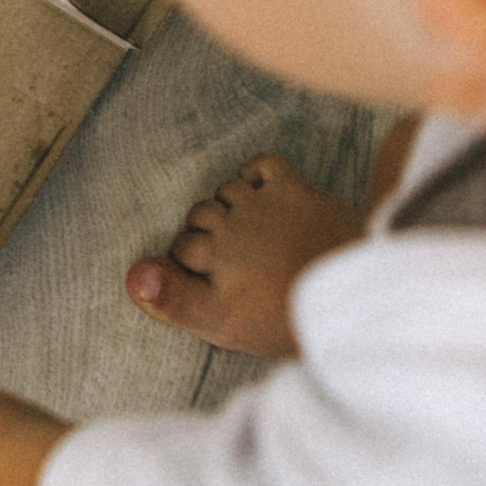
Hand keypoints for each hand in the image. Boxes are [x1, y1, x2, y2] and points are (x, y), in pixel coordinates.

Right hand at [125, 153, 358, 356]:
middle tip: (221, 258)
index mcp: (213, 252)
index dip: (185, 265)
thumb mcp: (221, 321)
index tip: (201, 281)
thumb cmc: (284, 317)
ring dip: (226, 205)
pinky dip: (253, 174)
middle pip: (199, 215)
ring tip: (241, 231)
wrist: (354, 297)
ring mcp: (266, 202)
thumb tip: (131, 273)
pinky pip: (262, 165)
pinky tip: (257, 194)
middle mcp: (234, 220)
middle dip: (202, 233)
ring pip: (227, 190)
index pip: (180, 247)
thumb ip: (173, 299)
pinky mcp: (297, 190)